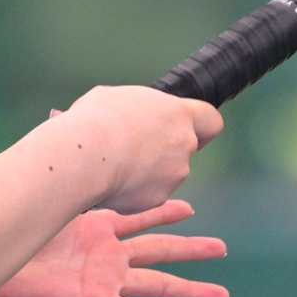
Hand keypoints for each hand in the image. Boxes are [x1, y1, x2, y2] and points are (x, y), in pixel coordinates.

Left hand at [0, 199, 227, 296]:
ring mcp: (107, 284)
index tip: (190, 211)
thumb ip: (66, 179)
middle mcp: (109, 259)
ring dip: (190, 292)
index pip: (141, 220)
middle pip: (161, 252)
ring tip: (220, 296)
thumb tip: (65, 136)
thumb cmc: (17, 241)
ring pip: (159, 286)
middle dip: (192, 251)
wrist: (0, 276)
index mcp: (99, 231)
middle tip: (221, 248)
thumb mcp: (50, 205)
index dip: (165, 215)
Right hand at [56, 85, 222, 212]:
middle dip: (164, 151)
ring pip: (165, 175)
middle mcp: (184, 144)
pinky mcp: (157, 199)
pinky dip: (131, 192)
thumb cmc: (97, 120)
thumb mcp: (114, 97)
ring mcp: (174, 174)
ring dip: (146, 173)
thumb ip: (133, 108)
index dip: (201, 127)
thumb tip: (124, 113)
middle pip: (184, 149)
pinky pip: (146, 196)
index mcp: (178, 114)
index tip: (189, 130)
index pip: (210, 120)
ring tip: (114, 165)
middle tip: (134, 149)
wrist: (86, 154)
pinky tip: (111, 182)